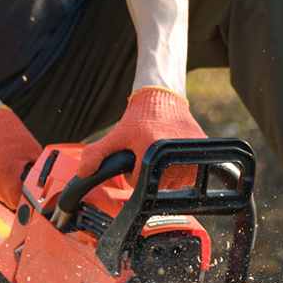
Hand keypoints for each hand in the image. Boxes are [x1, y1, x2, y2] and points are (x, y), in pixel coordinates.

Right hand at [0, 106, 41, 208]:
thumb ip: (37, 175)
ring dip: (3, 186)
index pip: (18, 200)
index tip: (28, 191)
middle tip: (18, 173)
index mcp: (5, 170)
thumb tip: (43, 192)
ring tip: (5, 166)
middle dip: (15, 190)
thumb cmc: (11, 134)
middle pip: (7, 199)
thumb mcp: (33, 151)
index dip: (25, 197)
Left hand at [77, 87, 206, 187]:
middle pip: (156, 184)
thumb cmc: (138, 118)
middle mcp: (172, 154)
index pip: (138, 183)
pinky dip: (180, 169)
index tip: (134, 157)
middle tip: (145, 153)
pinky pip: (189, 174)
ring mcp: (188, 153)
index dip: (132, 173)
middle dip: (148, 173)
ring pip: (173, 182)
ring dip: (164, 173)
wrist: (161, 97)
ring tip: (158, 154)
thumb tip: (83, 172)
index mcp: (150, 152)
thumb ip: (96, 154)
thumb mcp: (116, 136)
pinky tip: (171, 155)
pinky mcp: (199, 148)